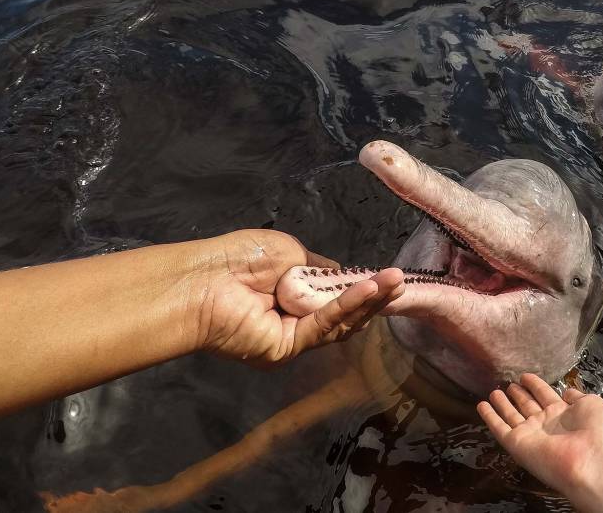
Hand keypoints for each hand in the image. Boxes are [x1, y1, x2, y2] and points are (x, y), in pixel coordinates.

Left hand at [190, 229, 403, 363]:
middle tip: (401, 281)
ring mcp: (292, 338)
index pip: (336, 297)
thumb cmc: (238, 258)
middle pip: (344, 315)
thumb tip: (345, 274)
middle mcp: (295, 321)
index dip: (362, 287)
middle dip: (375, 297)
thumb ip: (321, 268)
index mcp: (294, 297)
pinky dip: (348, 307)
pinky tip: (370, 288)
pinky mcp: (286, 349)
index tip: (387, 274)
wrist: (201, 278)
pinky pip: (323, 326)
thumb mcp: (291, 253)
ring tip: (396, 281)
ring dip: (370, 301)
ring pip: (340, 324)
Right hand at [478, 374, 602, 512]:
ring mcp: (531, 434)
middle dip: (519, 394)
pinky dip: (490, 417)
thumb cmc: (597, 429)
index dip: (536, 385)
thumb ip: (576, 397)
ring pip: (512, 416)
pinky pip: (500, 429)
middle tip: (509, 383)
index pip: (546, 396)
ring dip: (503, 404)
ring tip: (494, 391)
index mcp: (565, 414)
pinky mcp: (517, 444)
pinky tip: (481, 405)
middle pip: (528, 406)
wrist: (592, 461)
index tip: (526, 375)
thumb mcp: (592, 404)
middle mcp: (547, 424)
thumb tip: (566, 392)